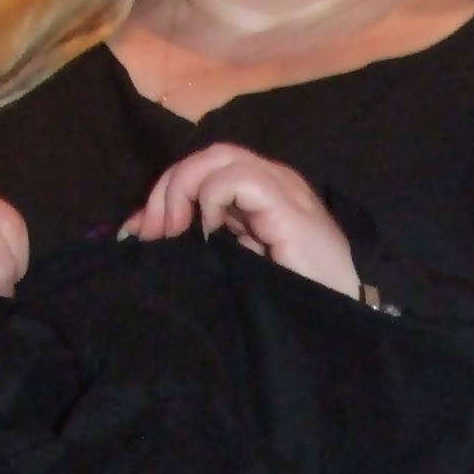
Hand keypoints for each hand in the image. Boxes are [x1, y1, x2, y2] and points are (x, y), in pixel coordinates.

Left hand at [120, 144, 359, 296]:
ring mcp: (282, 188)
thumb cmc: (287, 295)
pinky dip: (212, 199)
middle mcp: (270, 181)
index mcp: (257, 193)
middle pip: (207, 155)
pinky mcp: (288, 205)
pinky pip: (239, 178)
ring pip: (219, 156)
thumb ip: (191, 240)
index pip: (202, 168)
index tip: (140, 234)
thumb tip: (134, 230)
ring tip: (175, 232)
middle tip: (152, 233)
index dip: (165, 191)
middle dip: (168, 188)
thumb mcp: (229, 262)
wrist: (339, 318)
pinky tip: (210, 234)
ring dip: (184, 189)